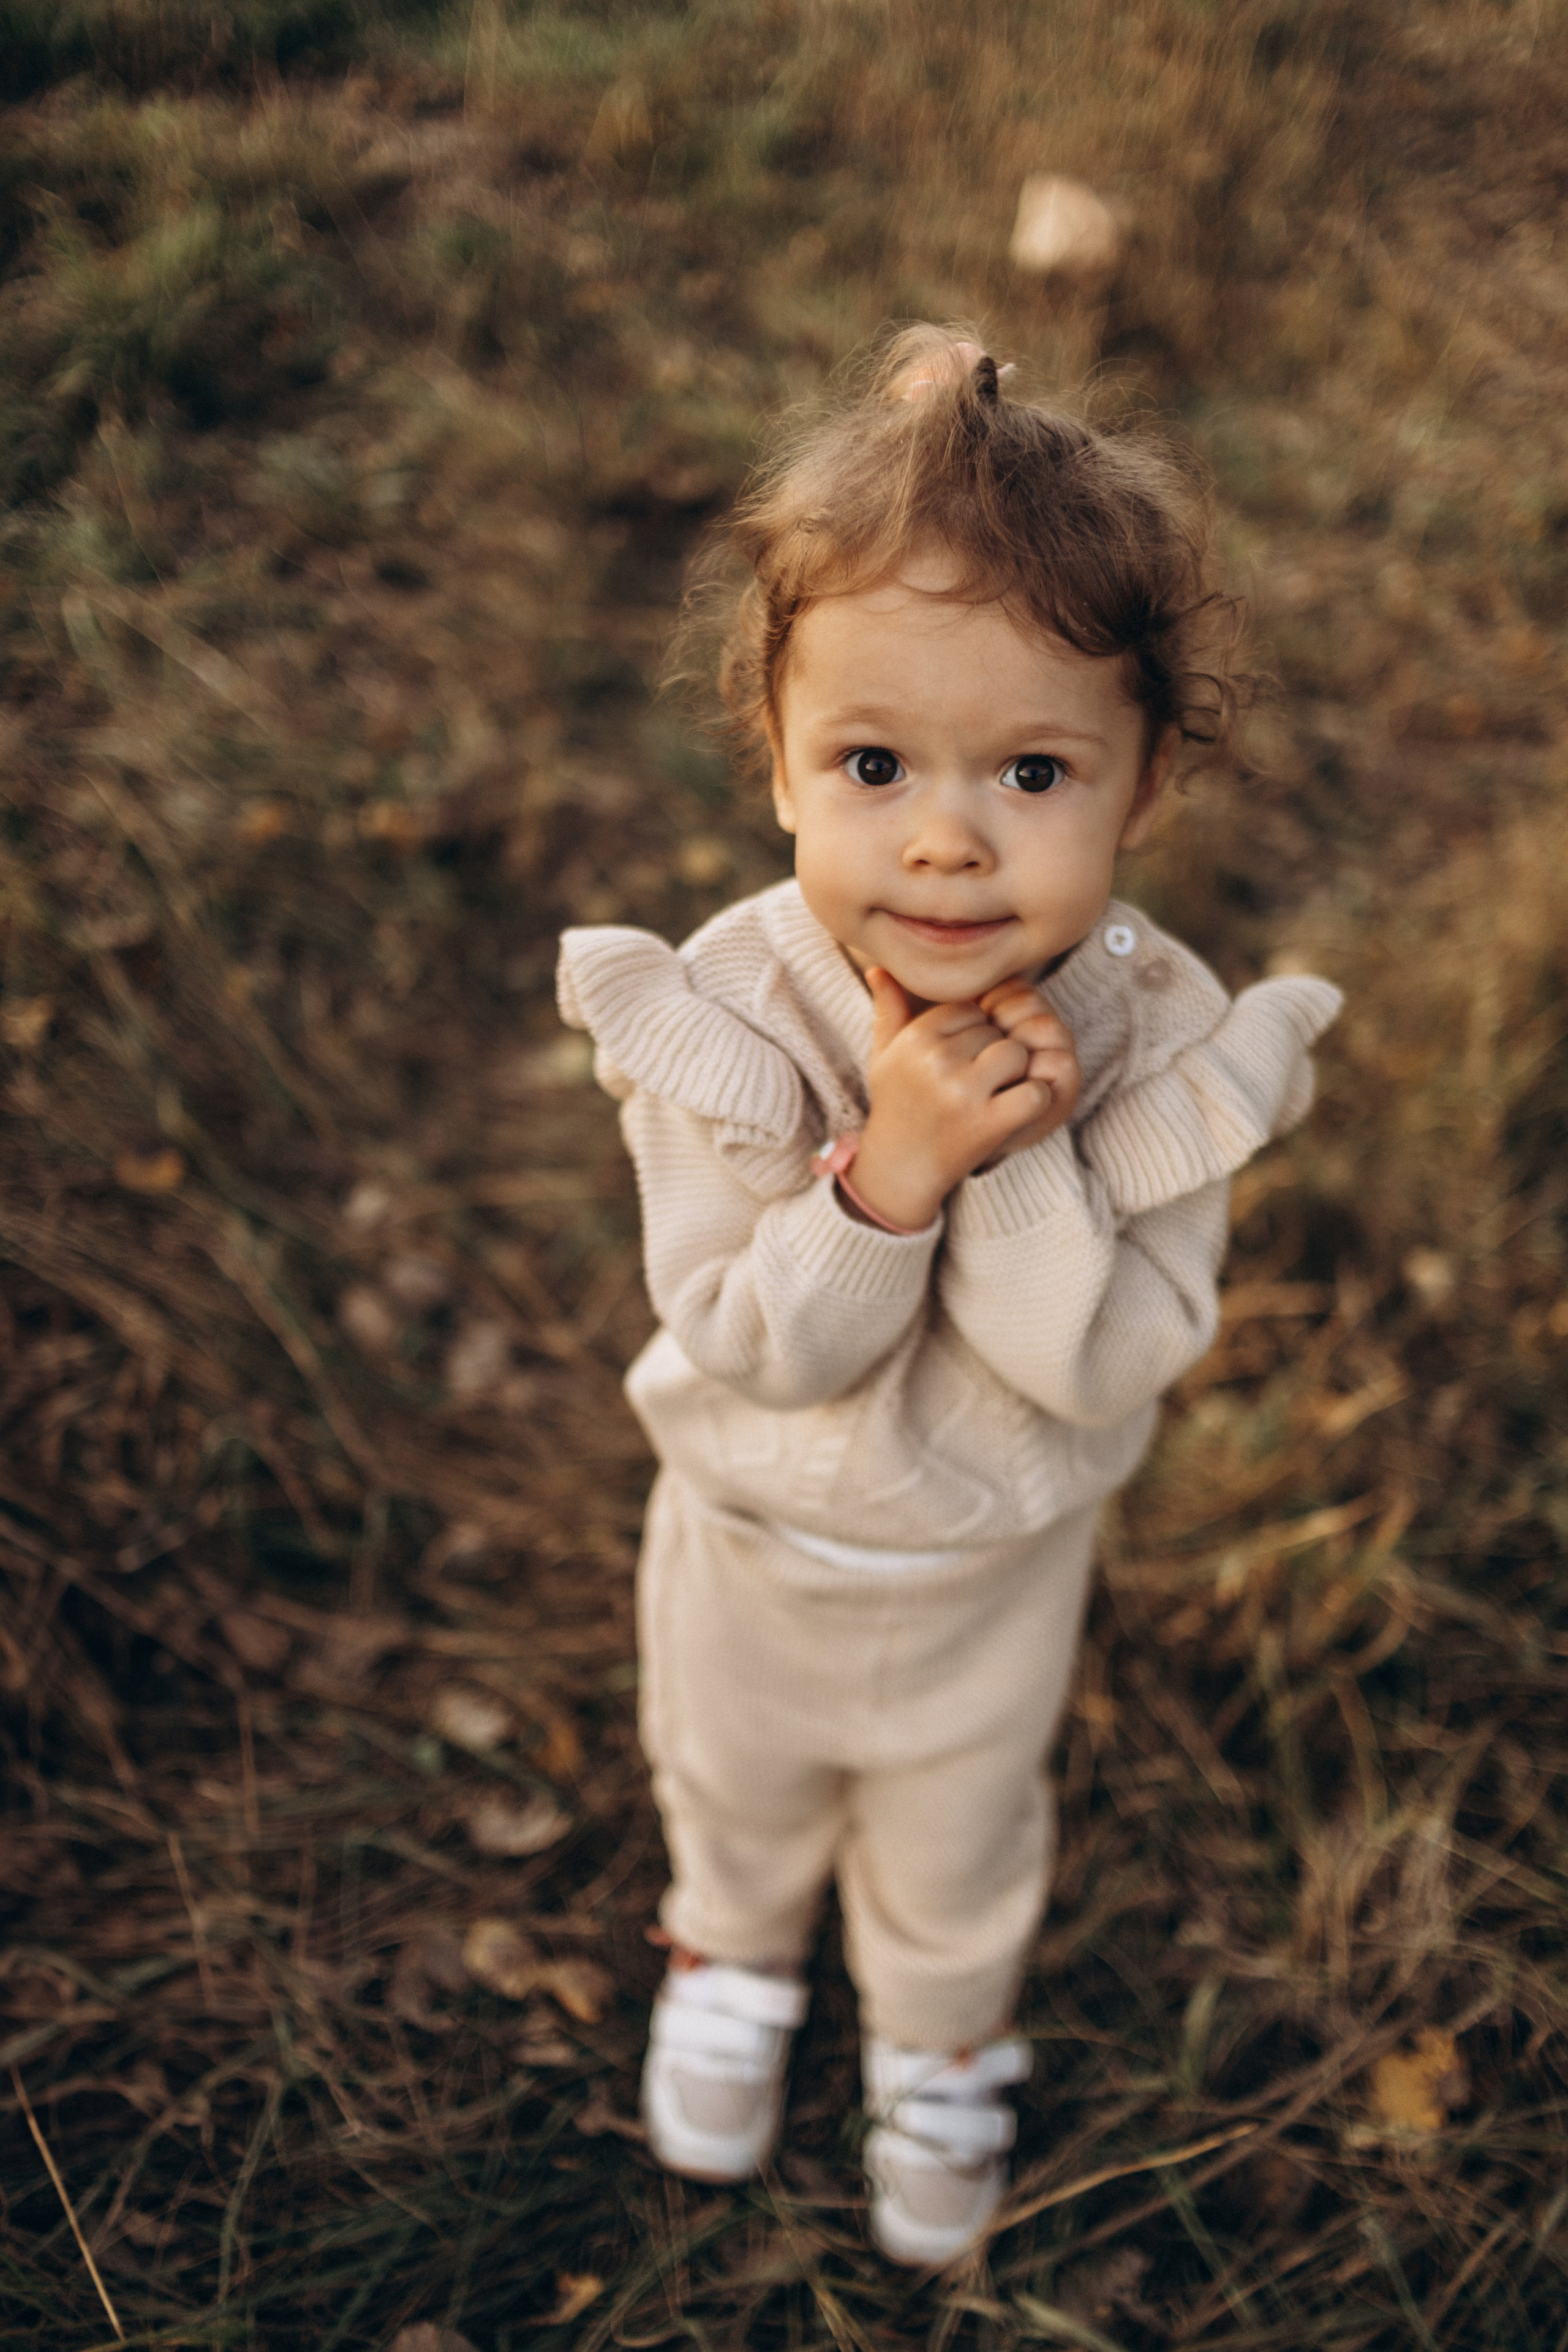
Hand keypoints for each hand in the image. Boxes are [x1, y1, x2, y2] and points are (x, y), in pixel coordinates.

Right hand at [846, 969, 1069, 1229]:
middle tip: (972, 1082)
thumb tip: (877, 967)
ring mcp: (963, 1093)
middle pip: (994, 1031)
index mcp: (916, 1039)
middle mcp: (937, 1061)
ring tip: (992, 1092)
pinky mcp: (988, 1124)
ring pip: (1016, 1054)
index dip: (971, 1032)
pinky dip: (1033, 1100)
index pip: (969, 1008)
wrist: (901, 1167)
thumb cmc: (897, 1104)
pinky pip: (1034, 1093)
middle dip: (991, 1053)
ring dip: (1013, 1073)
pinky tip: (1013, 1109)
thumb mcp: (885, 1055)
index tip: (958, 1058)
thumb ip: (888, 1009)